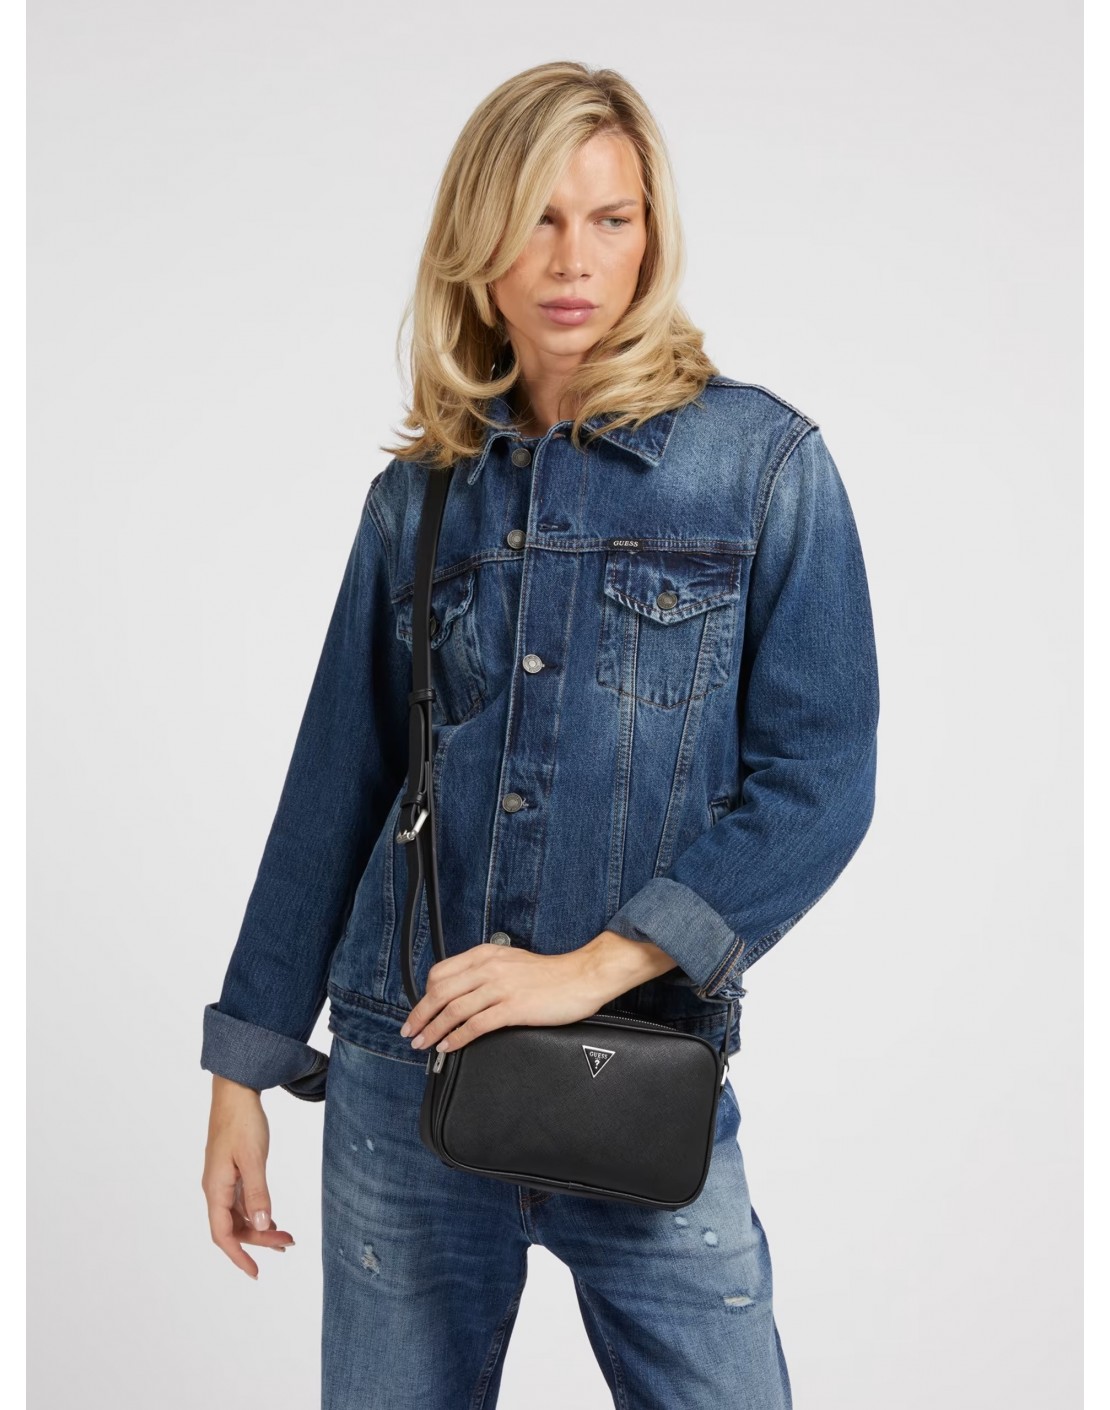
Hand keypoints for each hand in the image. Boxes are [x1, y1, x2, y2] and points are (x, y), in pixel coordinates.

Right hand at [201, 1076, 294, 1278]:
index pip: (223, 1234)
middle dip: (259, 1241)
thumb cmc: (242, 1121)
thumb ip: (258, 1194)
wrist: (236, 1090)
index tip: (255, 1272)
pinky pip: (242, 1202)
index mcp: (215, 1188)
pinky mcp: (232, 1171)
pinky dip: (258, 1213)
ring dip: (260, 1228)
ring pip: (239, 1216)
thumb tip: (261, 1227)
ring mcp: (223, 1180)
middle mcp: (216, 1188)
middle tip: (287, 1245)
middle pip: (233, 1227)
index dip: (238, 1256)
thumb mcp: (253, 1158)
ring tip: (286, 1238)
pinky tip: (272, 1219)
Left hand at [399, 931, 676, 1055]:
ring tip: (423, 1043)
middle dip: (420, 1014)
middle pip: (440, 991)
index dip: (424, 994)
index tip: (418, 1011)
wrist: (581, 976)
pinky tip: (448, 1047)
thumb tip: (463, 991)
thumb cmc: (550, 974)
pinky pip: (474, 1025)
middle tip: (410, 1031)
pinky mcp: (511, 1007)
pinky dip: (456, 1038)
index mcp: (485, 955)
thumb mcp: (511, 961)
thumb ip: (486, 971)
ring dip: (433, 1029)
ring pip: (453, 1010)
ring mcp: (499, 987)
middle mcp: (488, 968)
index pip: (440, 972)